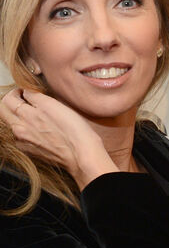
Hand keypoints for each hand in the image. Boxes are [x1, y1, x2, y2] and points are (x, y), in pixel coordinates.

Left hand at [0, 89, 117, 188]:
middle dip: (11, 102)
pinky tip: (40, 132)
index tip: (25, 92)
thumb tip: (26, 93)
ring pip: (12, 124)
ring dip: (18, 117)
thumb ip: (36, 97)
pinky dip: (25, 132)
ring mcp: (23, 141)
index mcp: (25, 114)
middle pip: (3, 110)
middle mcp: (20, 128)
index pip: (10, 97)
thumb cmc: (74, 131)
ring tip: (35, 117)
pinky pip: (20, 138)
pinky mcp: (30, 152)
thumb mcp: (55, 105)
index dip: (19, 92)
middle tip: (23, 100)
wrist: (81, 155)